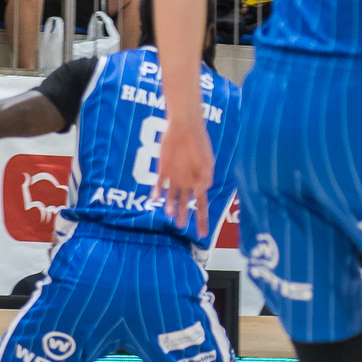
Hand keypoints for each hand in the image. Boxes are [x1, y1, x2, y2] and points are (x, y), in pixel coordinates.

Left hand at [153, 114, 213, 234]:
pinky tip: (155, 198)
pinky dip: (157, 191)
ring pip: (171, 197)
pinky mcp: (163, 169)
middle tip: (180, 226)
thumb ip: (205, 179)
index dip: (202, 220)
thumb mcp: (207, 162)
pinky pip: (159, 184)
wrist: (185, 126)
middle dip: (183, 216)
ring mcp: (174, 176)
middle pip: (184, 205)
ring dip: (170, 206)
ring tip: (169, 213)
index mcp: (199, 182)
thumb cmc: (200, 143)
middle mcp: (187, 182)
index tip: (204, 234)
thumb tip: (199, 194)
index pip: (201, 206)